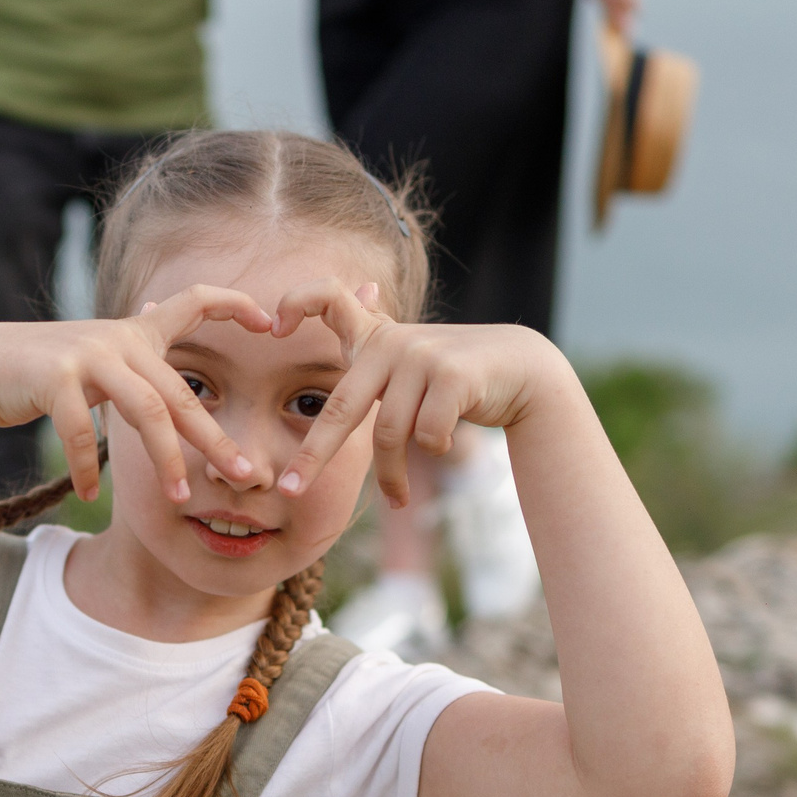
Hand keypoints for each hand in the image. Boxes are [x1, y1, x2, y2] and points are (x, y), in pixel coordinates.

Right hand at [0, 286, 274, 501]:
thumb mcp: (101, 363)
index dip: (233, 304)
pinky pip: (82, 431)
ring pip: (144, 412)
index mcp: (136, 333)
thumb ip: (138, 372)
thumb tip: (174, 399)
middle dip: (213, 439)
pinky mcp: (53, 376)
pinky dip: (88, 467)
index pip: (194, 302)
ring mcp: (86, 354)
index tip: (269, 320)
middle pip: (180, 394)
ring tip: (178, 500)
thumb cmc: (50, 372)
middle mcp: (117, 338)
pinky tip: (93, 496)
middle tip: (245, 474)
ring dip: (165, 460)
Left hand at [269, 280, 567, 506]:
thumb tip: (359, 307)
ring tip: (396, 498)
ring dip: (391, 476)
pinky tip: (445, 444)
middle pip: (342, 407)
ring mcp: (423, 356)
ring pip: (389, 434)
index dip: (298, 302)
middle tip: (290, 492)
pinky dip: (433, 451)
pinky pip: (426, 436)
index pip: (329, 298)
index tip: (273, 329)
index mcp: (375, 336)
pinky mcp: (453, 376)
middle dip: (313, 455)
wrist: (523, 370)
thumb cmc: (455, 374)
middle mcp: (393, 341)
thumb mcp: (411, 357)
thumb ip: (378, 345)